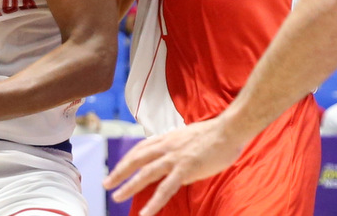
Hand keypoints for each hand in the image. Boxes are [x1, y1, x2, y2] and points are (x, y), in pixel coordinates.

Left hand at [103, 117, 245, 214]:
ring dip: (129, 185)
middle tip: (106, 183)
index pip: (142, 147)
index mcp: (169, 137)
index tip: (119, 166)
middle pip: (137, 158)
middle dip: (120, 171)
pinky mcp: (186, 168)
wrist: (230, 129)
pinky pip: (166, 188)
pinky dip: (154, 202)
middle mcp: (168, 146)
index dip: (128, 158)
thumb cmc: (216, 133)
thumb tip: (174, 158)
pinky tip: (146, 213)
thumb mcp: (190, 136)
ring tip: (117, 196)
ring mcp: (175, 157)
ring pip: (146, 173)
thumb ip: (179, 146)